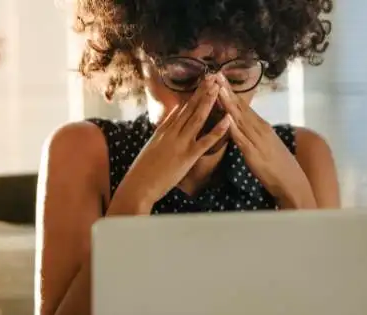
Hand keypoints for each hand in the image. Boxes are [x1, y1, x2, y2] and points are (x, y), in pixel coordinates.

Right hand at [109, 76, 229, 213]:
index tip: (201, 85)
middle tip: (213, 78)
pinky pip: (206, 141)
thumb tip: (167, 129)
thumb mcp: (151, 149)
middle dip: (202, 92)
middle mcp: (172, 133)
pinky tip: (228, 120)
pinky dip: (218, 130)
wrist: (138, 185)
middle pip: (189, 108)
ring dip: (209, 102)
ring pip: (197, 118)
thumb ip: (161, 138)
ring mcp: (180, 143)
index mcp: (163, 131)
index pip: (180, 110)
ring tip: (218, 88)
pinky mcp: (188, 156)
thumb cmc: (142, 171)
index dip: (192, 96)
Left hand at [217, 74, 315, 208]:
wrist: (292, 182)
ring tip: (218, 89)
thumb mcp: (265, 144)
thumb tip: (243, 125)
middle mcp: (260, 129)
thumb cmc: (278, 165)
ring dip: (228, 104)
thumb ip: (254, 134)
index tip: (220, 78)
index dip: (231, 92)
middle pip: (241, 107)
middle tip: (215, 74)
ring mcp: (257, 140)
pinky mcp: (254, 154)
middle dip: (227, 91)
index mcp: (261, 126)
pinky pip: (242, 140)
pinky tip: (226, 119)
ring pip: (240, 119)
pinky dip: (234, 128)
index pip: (243, 106)